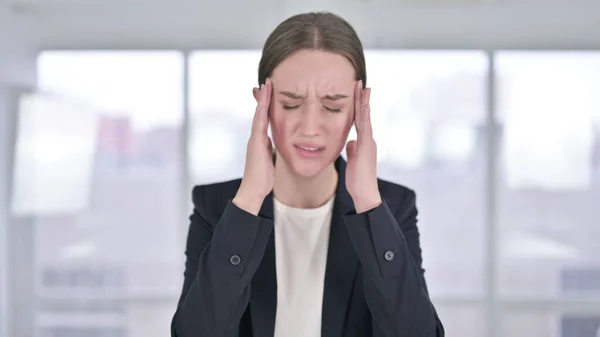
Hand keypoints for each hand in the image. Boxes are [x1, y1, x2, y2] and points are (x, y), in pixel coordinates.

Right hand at [234, 79, 274, 214]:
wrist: (253, 191)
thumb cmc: (262, 179)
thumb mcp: (269, 160)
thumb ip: (270, 150)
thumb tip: (273, 143)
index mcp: (261, 140)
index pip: (265, 118)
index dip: (268, 105)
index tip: (271, 91)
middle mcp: (256, 137)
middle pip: (260, 112)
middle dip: (264, 97)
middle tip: (268, 80)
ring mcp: (254, 139)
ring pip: (259, 115)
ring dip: (263, 100)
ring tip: (267, 85)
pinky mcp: (255, 144)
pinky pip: (259, 124)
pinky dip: (261, 111)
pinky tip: (265, 102)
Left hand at [345, 81, 381, 212]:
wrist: (365, 193)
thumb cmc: (358, 180)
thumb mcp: (353, 161)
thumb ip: (353, 149)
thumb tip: (350, 142)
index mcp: (364, 142)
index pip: (359, 120)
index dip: (357, 106)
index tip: (356, 92)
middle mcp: (368, 140)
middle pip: (363, 115)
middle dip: (361, 98)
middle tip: (360, 82)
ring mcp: (369, 142)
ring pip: (365, 118)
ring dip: (364, 102)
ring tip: (363, 87)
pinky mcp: (367, 147)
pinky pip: (365, 128)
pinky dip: (365, 115)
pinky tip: (364, 105)